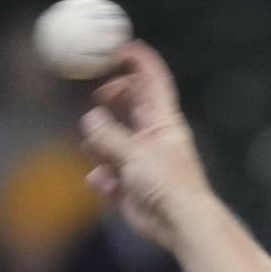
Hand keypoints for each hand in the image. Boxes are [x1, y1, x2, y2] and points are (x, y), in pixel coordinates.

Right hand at [80, 40, 209, 250]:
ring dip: (99, 144)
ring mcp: (142, 160)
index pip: (152, 81)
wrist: (180, 225)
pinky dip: (103, 177)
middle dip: (110, 100)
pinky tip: (105, 183)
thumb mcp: (135, 153)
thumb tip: (90, 120)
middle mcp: (153, 136)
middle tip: (98, 100)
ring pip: (112, 140)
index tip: (118, 46)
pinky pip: (109, 174)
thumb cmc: (168, 184)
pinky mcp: (132, 186)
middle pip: (129, 105)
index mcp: (163, 120)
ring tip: (98, 153)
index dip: (138, 61)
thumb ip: (109, 136)